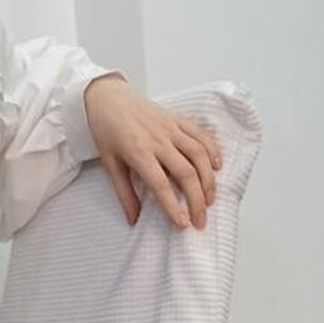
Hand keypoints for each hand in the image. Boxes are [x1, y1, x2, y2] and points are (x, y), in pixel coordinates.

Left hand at [83, 75, 222, 230]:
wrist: (108, 98)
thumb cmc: (106, 132)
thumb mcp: (110, 165)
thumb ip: (124, 193)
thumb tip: (133, 219)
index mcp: (138, 153)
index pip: (160, 185)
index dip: (173, 206)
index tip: (182, 224)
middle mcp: (158, 141)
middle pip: (186, 173)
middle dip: (197, 200)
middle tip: (200, 220)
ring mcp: (170, 128)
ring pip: (199, 155)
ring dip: (208, 180)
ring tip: (210, 199)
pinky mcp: (178, 119)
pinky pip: (201, 135)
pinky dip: (213, 151)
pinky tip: (217, 167)